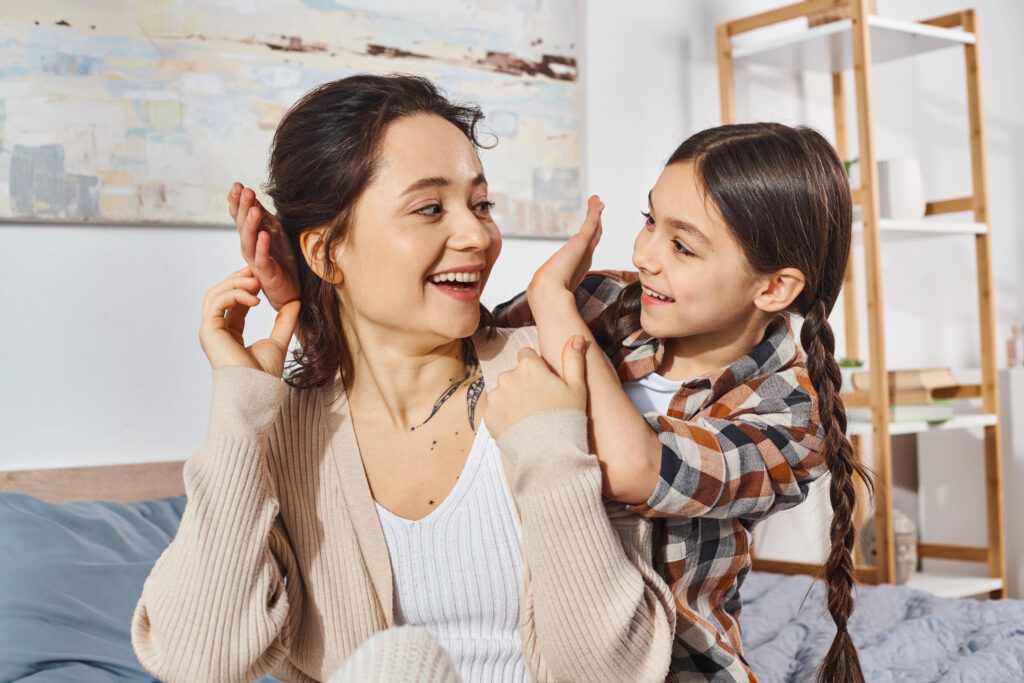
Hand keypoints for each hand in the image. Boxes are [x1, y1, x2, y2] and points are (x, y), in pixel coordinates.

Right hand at [199, 265, 300, 375]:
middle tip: (256, 270)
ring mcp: (210, 331)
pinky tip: (255, 299)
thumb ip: (285, 321)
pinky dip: (235, 295)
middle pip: (220, 294)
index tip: (261, 277)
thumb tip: (296, 301)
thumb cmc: (264, 374)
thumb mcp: (279, 340)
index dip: (245, 287)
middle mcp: (217, 331)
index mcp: (230, 334)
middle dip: (237, 279)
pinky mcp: (209, 331)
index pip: (232, 303)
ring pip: (215, 295)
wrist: (257, 390)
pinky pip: (217, 303)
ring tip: (256, 281)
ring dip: (235, 283)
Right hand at [227, 182, 300, 310]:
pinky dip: (262, 246)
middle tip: (244, 190)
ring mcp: (255, 260)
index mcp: (251, 236)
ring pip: (249, 241)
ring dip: (251, 224)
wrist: (290, 290)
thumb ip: (263, 218)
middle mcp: (249, 247)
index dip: (237, 202)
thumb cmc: (281, 261)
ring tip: (253, 209)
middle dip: (243, 207)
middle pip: (242, 225)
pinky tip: (264, 235)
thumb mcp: (274, 234)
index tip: (237, 185)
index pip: (240, 216)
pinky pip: (262, 258)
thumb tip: (253, 198)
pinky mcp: (265, 273)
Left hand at [484, 336, 587, 437]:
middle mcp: (508, 376)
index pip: (527, 355)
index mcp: (529, 366)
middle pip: (514, 374)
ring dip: (512, 399)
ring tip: (529, 418)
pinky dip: (504, 416)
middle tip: (539, 404)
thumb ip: (573, 359)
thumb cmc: (566, 419)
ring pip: (503, 392)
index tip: (545, 384)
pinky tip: (519, 427)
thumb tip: (576, 336)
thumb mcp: (577, 387)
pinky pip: (495, 410)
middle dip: (523, 384)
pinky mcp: (488, 415)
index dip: (537, 368)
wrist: (548, 454)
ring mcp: (496, 396)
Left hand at [528, 194, 603, 298]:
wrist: (550, 291)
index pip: (587, 248)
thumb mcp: (550, 284)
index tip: (593, 229)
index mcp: (579, 266)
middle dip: (597, 222)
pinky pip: (591, 223)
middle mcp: (585, 257)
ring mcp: (586, 249)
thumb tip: (535, 289)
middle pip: (594, 235)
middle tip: (599, 209)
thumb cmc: (549, 291)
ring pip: (594, 227)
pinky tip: (595, 202)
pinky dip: (594, 211)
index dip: (591, 237)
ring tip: (597, 201)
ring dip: (596, 213)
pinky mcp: (583, 241)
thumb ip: (547, 283)